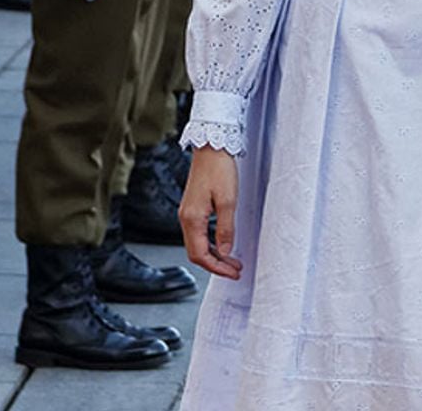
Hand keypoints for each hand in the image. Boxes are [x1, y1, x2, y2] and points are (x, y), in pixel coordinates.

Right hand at [180, 146, 242, 278]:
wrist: (211, 148)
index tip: (233, 272)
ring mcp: (188, 214)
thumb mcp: (229, 200)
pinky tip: (224, 245)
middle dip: (216, 265)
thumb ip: (226, 228)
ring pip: (197, 244)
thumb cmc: (219, 170)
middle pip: (196, 253)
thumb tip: (226, 250)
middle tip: (235, 270)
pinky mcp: (192, 208)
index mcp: (192, 219)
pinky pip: (199, 234)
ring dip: (214, 255)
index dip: (217, 267)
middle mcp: (186, 218)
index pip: (200, 255)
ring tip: (233, 261)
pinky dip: (211, 244)